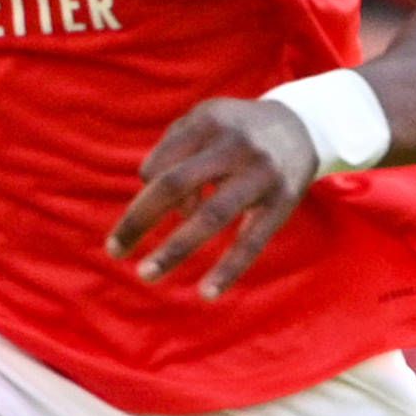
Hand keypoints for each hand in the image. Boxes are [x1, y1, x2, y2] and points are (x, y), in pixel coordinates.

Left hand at [109, 94, 320, 295]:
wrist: (301, 127)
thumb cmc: (234, 132)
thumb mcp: (205, 123)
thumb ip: (175, 153)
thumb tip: (170, 208)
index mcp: (209, 122)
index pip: (160, 163)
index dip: (147, 188)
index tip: (153, 203)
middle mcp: (234, 145)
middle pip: (175, 184)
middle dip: (139, 219)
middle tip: (114, 250)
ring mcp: (260, 174)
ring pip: (211, 217)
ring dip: (175, 249)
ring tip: (146, 274)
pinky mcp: (281, 203)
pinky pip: (251, 242)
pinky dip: (228, 270)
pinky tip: (206, 294)